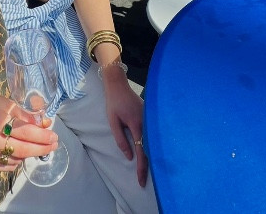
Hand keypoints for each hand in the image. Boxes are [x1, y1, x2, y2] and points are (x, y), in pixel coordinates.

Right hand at [0, 91, 57, 171]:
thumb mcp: (12, 105)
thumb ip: (29, 117)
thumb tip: (46, 125)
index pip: (24, 132)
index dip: (42, 136)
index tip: (54, 137)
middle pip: (22, 149)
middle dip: (41, 148)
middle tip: (53, 145)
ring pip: (16, 159)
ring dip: (29, 153)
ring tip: (36, 145)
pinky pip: (7, 165)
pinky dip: (17, 159)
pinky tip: (19, 150)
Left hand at [102, 67, 147, 187]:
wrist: (118, 85)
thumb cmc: (114, 103)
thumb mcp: (113, 121)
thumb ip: (121, 139)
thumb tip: (129, 156)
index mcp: (137, 125)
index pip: (141, 152)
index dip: (141, 168)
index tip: (141, 181)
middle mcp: (147, 123)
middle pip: (149, 149)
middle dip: (148, 166)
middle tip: (145, 181)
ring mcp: (150, 119)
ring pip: (152, 142)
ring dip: (151, 156)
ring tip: (150, 171)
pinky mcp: (149, 116)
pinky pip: (152, 134)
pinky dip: (152, 145)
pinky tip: (152, 154)